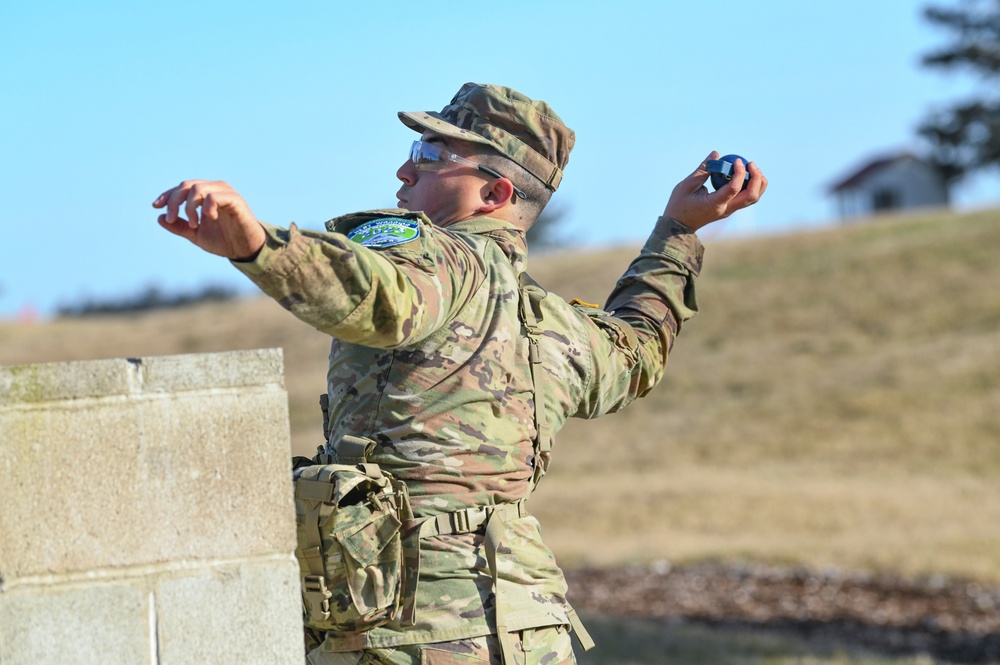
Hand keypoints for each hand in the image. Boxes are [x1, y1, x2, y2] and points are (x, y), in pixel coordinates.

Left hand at [152, 180, 266, 259]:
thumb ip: (180, 226)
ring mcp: (225, 192)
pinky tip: (209, 219)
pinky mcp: (235, 200)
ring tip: (194, 225)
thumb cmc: (224, 240)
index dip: (167, 196)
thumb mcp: (196, 235)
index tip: (156, 207)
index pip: (181, 188)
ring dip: (189, 207)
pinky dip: (206, 208)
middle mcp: (215, 188)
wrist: (246, 250)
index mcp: (205, 194)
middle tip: (172, 218)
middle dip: (174, 202)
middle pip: (186, 185)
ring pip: (197, 188)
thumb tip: (160, 218)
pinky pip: (213, 196)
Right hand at [663, 151, 767, 230]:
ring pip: (753, 199)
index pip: (734, 188)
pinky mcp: (729, 209)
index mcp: (715, 204)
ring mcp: (729, 211)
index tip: (736, 160)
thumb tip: (716, 154)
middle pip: (751, 196)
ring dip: (758, 183)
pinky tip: (747, 175)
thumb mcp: (687, 185)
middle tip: (750, 163)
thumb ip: (703, 169)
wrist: (678, 225)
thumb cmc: (679, 205)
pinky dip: (752, 186)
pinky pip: (747, 198)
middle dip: (756, 178)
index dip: (739, 172)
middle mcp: (726, 209)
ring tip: (753, 169)